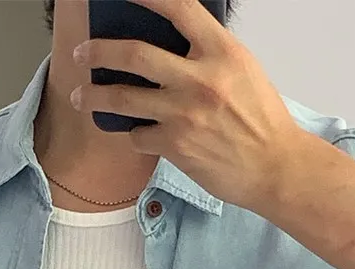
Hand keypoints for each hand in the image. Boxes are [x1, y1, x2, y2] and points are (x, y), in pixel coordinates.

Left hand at [70, 0, 306, 215]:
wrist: (273, 166)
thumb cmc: (261, 119)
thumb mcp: (242, 69)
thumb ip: (208, 53)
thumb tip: (171, 41)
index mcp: (221, 51)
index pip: (178, 8)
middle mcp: (200, 78)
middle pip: (134, 54)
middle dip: (99, 51)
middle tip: (82, 53)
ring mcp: (184, 113)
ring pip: (123, 98)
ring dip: (95, 96)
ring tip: (81, 96)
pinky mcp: (175, 145)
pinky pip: (137, 135)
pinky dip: (133, 134)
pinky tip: (139, 134)